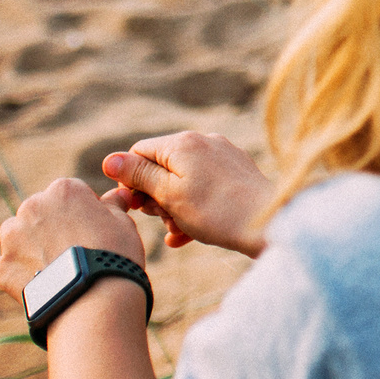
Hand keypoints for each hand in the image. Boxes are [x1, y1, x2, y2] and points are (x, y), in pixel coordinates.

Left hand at [0, 177, 147, 301]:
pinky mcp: (2, 267)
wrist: (94, 301)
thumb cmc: (114, 256)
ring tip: (56, 268)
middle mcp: (32, 207)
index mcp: (63, 190)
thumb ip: (113, 205)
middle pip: (40, 212)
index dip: (82, 212)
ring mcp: (13, 237)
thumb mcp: (123, 223)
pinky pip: (11, 266)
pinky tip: (45, 284)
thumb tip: (119, 194)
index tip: (91, 230)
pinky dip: (24, 273)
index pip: (69, 194)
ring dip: (32, 246)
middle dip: (53, 226)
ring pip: (19, 236)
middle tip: (74, 250)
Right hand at [102, 131, 273, 256]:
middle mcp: (205, 142)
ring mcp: (223, 157)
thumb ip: (139, 176)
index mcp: (183, 142)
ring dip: (173, 208)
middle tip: (162, 219)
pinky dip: (193, 210)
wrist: (269, 222)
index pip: (140, 152)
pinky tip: (185, 236)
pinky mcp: (237, 174)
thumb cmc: (215, 211)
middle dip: (155, 196)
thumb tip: (110, 160)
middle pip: (162, 167)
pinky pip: (205, 190)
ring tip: (177, 231)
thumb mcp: (169, 194)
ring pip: (183, 182)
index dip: (131, 180)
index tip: (136, 206)